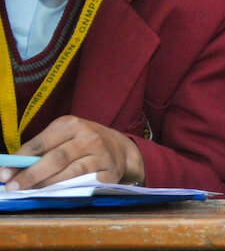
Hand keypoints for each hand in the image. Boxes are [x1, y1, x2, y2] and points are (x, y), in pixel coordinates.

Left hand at [0, 115, 144, 190]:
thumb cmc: (81, 142)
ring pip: (70, 172)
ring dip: (47, 184)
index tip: (4, 174)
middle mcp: (88, 137)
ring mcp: (101, 155)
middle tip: (13, 187)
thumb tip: (13, 168)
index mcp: (72, 124)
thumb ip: (42, 149)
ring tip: (30, 192)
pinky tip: (54, 194)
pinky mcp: (109, 172)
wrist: (119, 149)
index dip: (21, 159)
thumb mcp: (64, 136)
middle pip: (56, 158)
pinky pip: (85, 183)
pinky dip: (68, 190)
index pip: (41, 143)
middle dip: (31, 174)